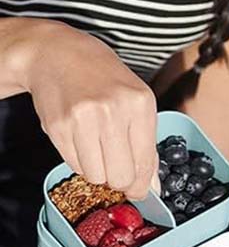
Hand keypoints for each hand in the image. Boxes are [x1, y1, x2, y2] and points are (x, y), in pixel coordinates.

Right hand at [11, 20, 158, 198]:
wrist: (59, 55)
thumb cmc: (104, 78)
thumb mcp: (137, 101)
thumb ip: (146, 144)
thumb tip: (152, 185)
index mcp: (140, 104)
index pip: (145, 162)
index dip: (142, 184)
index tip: (140, 191)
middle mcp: (112, 112)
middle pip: (120, 175)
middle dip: (120, 180)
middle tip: (117, 170)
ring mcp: (82, 120)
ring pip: (96, 175)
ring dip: (98, 171)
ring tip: (98, 149)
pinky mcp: (58, 128)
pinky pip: (74, 165)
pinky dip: (80, 161)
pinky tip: (82, 141)